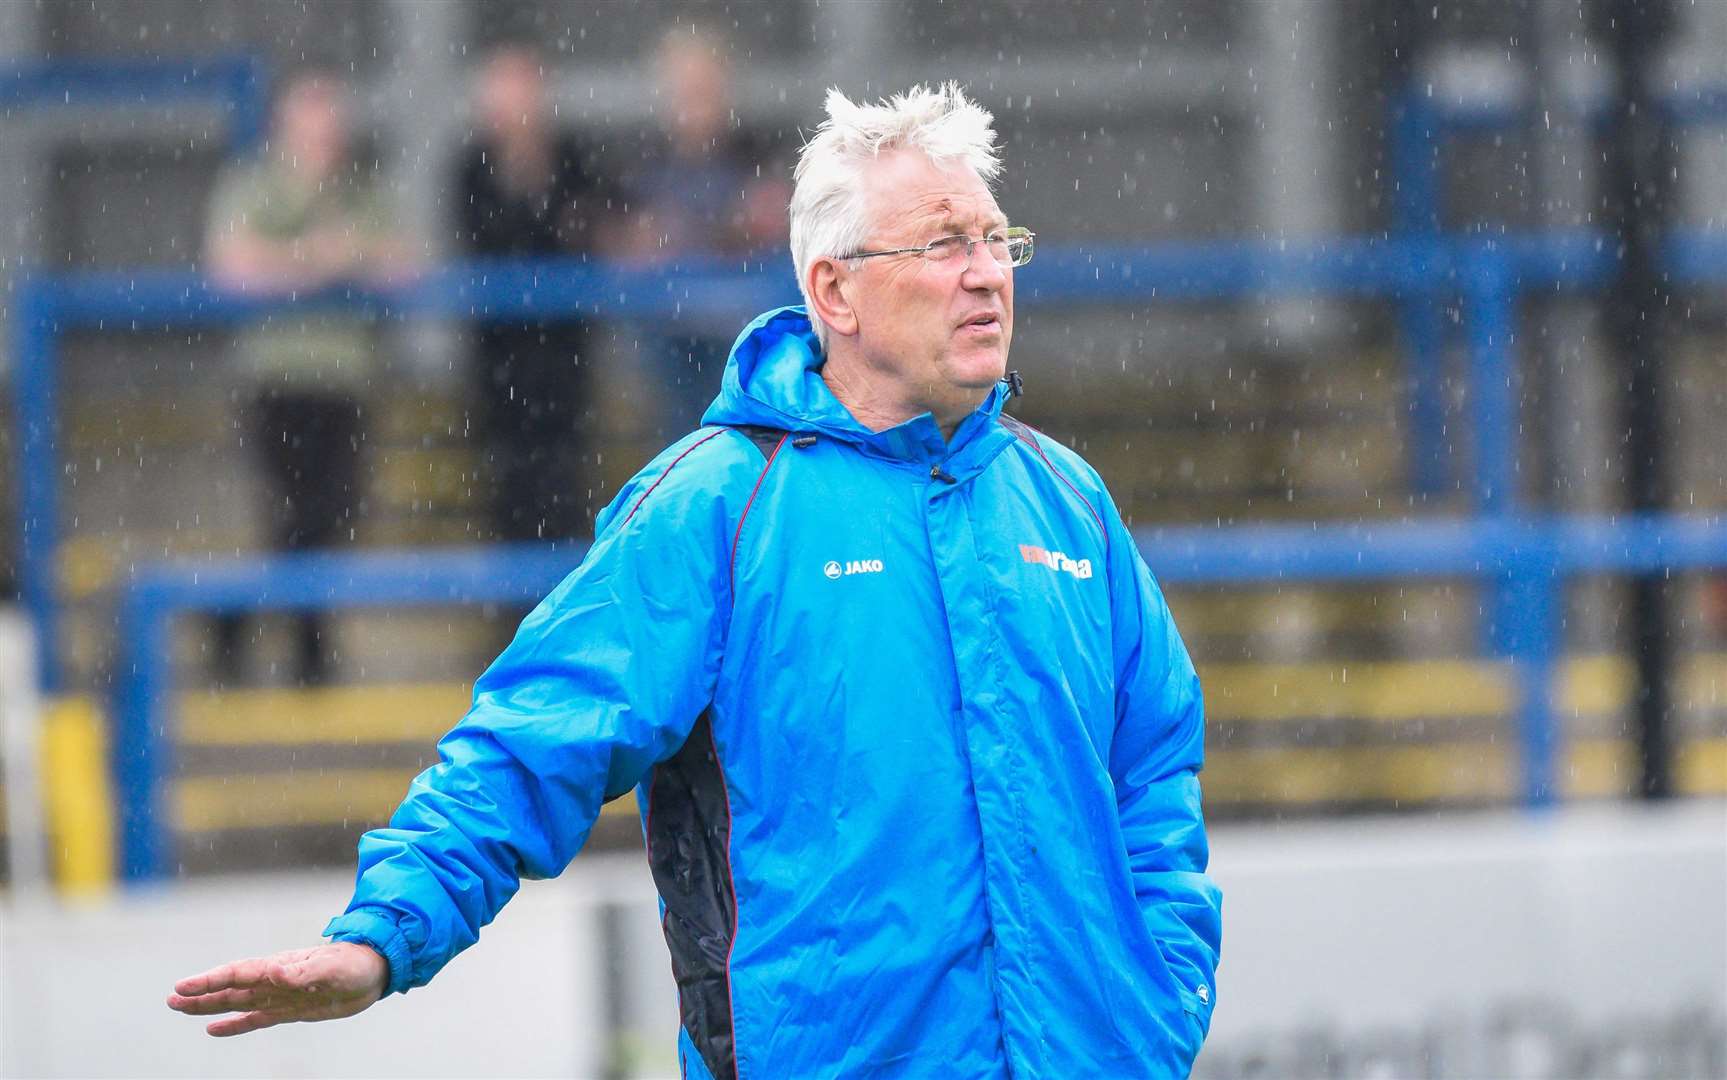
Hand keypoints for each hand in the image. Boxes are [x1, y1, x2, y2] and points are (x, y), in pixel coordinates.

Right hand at [166, 942, 387, 1036]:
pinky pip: (256, 1019)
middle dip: (200, 995)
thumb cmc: (355, 963)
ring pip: (237, 1002)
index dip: (210, 981)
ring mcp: (280, 995)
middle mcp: (275, 980)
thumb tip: (275, 972)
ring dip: (210, 1006)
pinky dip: (235, 1025)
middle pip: (230, 988)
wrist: (375, 970)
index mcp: (280, 967)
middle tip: (170, 999)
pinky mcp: (291, 1009)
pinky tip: (214, 1029)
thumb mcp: (331, 968)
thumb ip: (302, 972)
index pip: (238, 974)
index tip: (182, 987)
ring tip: (181, 1009)